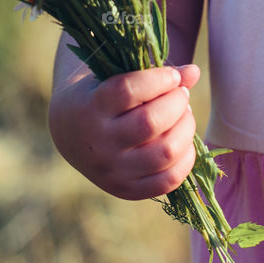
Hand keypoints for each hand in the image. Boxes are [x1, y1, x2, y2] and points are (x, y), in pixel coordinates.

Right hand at [48, 62, 200, 200]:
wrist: (69, 133)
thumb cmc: (100, 95)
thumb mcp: (115, 77)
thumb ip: (152, 74)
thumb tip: (194, 72)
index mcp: (91, 107)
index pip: (128, 90)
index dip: (159, 79)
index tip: (172, 75)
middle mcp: (100, 142)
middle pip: (150, 122)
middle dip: (178, 102)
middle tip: (182, 94)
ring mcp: (113, 170)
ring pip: (164, 152)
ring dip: (186, 128)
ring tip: (185, 116)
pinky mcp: (126, 190)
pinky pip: (168, 180)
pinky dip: (186, 158)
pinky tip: (184, 141)